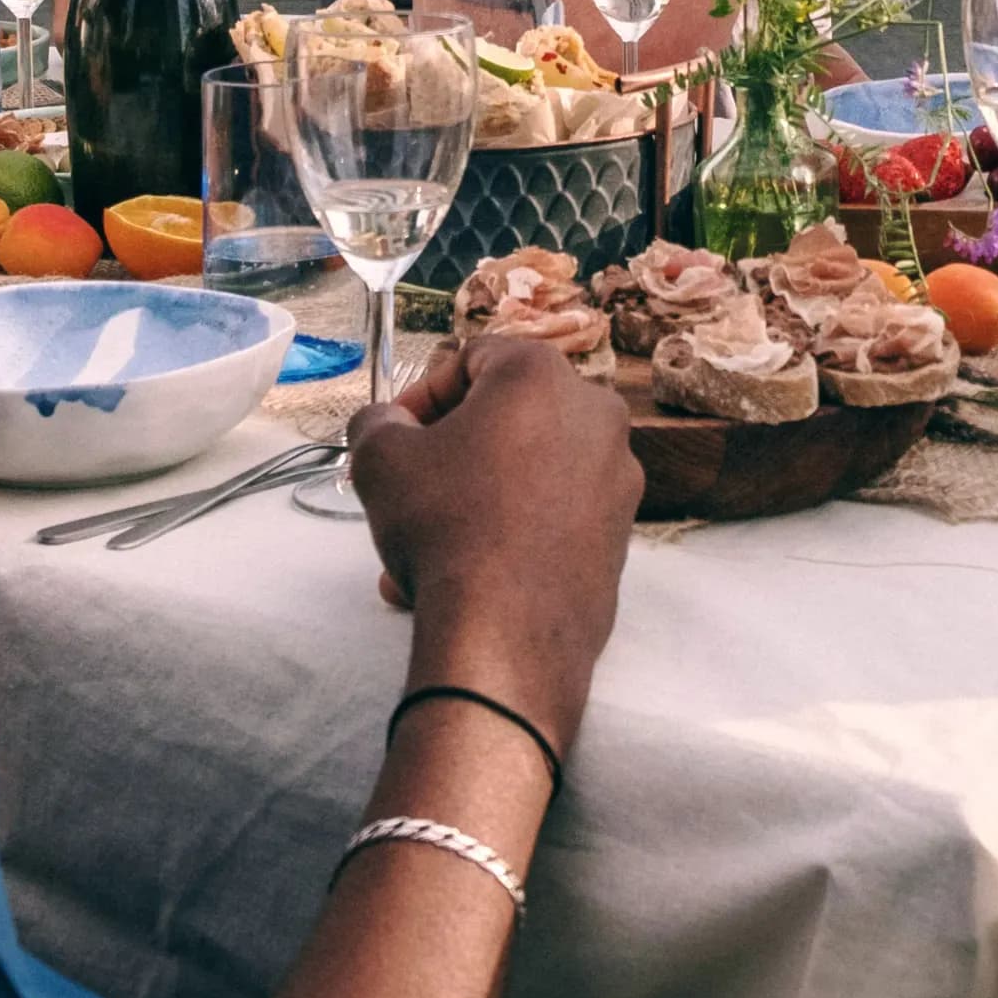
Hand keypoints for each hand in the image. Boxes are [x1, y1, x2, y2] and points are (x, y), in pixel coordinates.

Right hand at [350, 338, 642, 758]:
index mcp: (543, 375)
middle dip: (447, 454)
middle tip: (405, 490)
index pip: (472, 359)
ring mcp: (616, 481)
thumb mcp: (381, 460)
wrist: (507, 638)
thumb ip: (377, 422)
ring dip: (470, 502)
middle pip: (505, 418)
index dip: (421, 396)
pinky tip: (459, 579)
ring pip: (524, 475)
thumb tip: (386, 423)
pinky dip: (509, 535)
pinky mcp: (620, 539)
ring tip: (416, 553)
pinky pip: (551, 519)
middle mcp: (595, 416)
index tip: (392, 436)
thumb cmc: (445, 527)